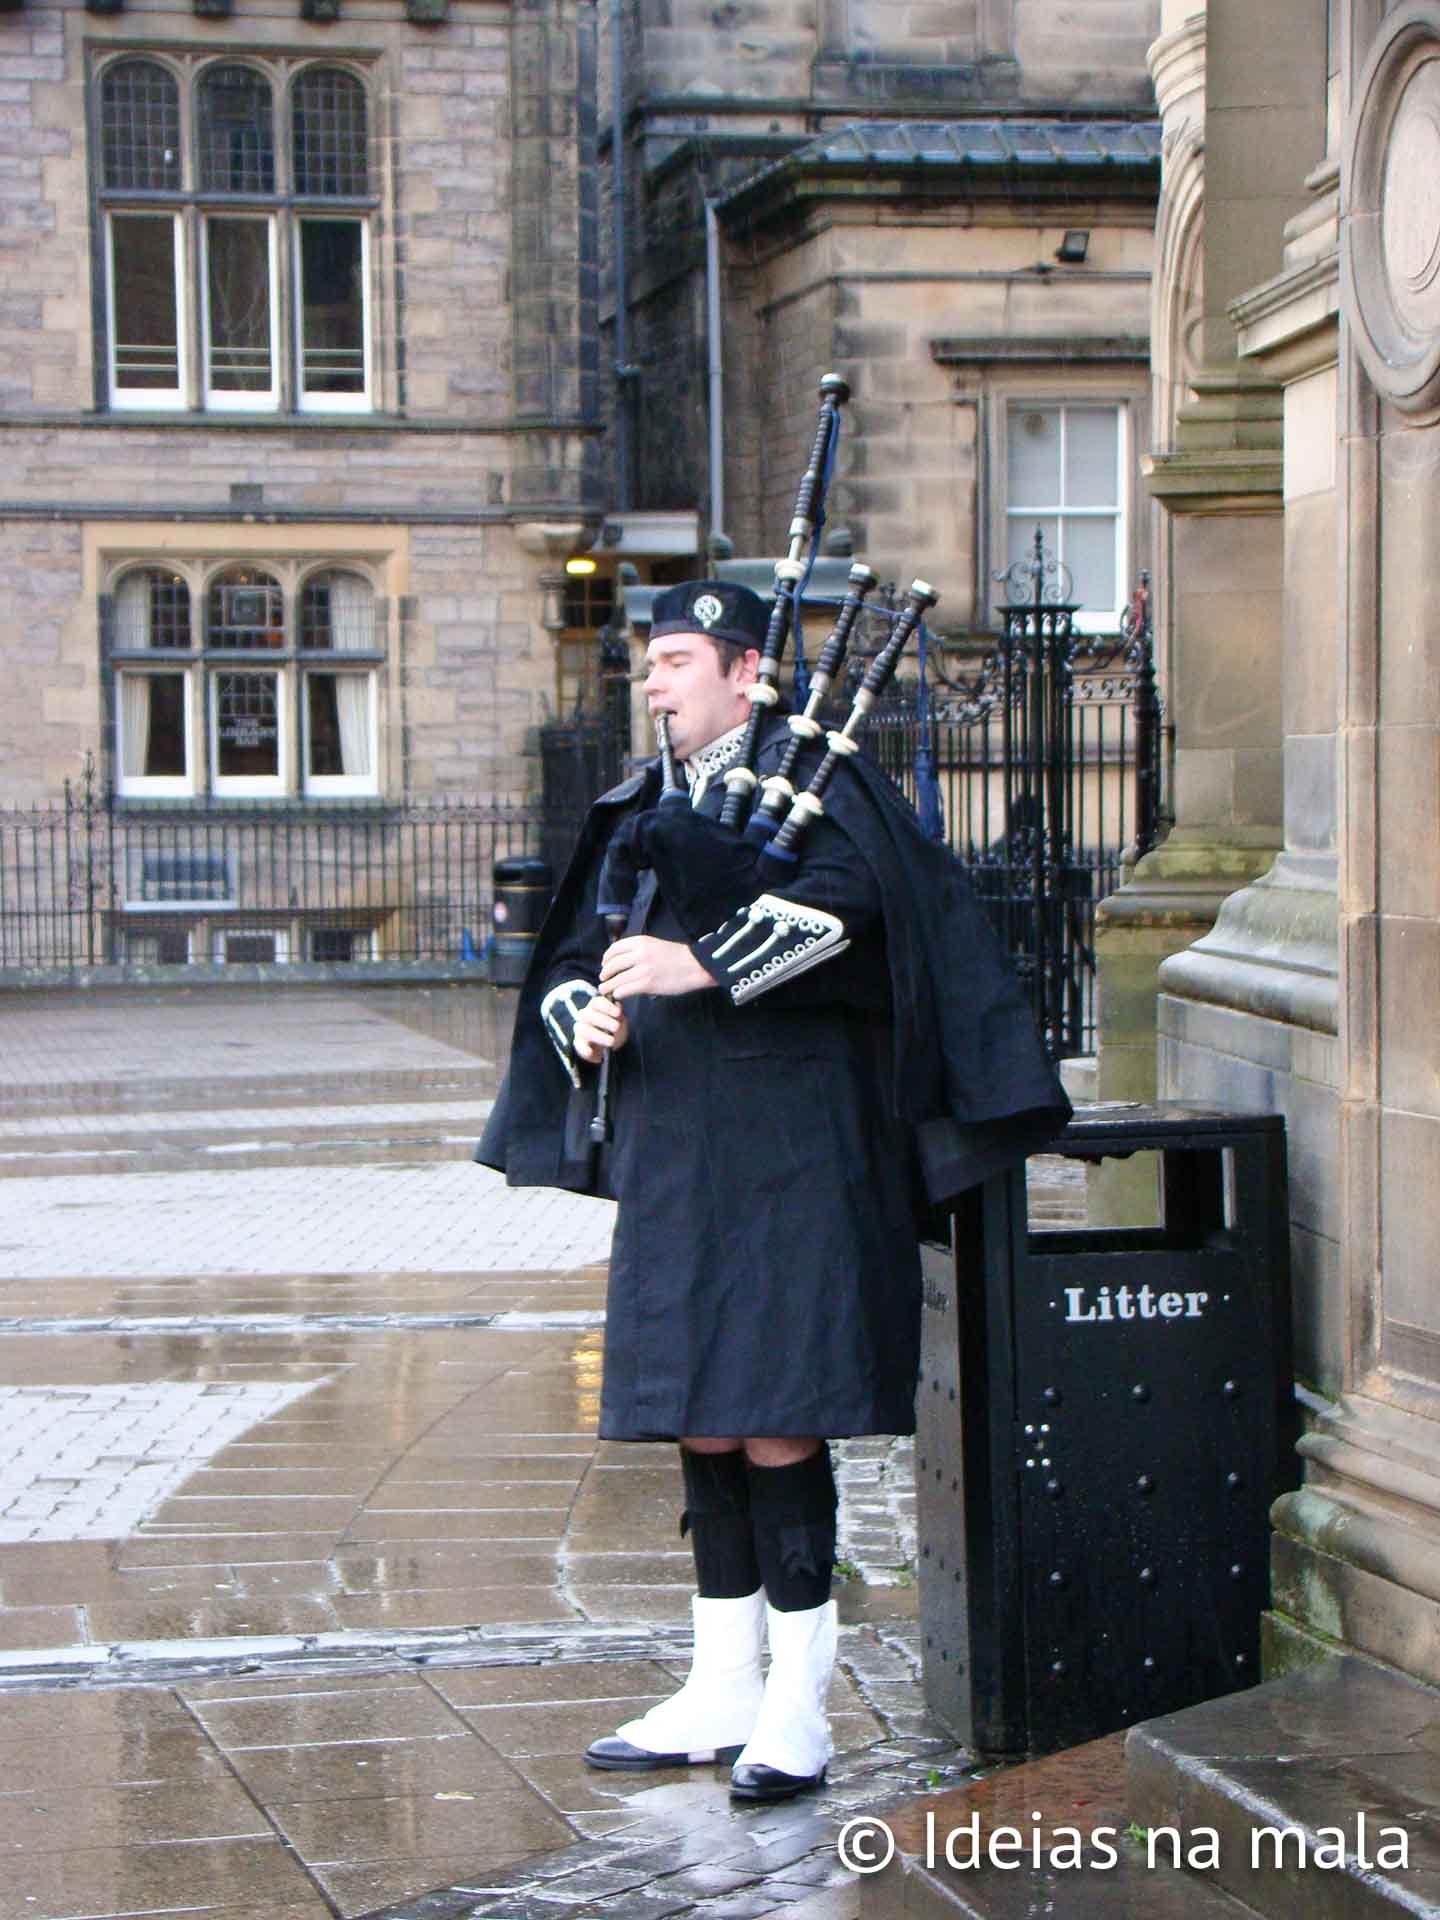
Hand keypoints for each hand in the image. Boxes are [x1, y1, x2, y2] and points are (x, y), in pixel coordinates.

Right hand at [572, 994, 628, 1063]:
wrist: (610, 1044)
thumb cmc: (615, 1027)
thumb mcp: (620, 1020)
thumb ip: (618, 1014)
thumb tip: (617, 1007)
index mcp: (595, 1006)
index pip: (597, 1002)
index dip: (607, 1006)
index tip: (618, 1013)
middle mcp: (584, 1016)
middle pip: (588, 1014)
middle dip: (603, 1020)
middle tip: (616, 1027)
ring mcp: (580, 1029)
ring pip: (582, 1029)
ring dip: (597, 1035)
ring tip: (611, 1041)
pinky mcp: (579, 1044)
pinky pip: (579, 1046)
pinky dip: (584, 1049)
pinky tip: (591, 1052)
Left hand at [600, 935, 716, 999]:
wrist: (695, 966)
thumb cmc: (677, 956)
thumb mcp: (655, 945)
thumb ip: (638, 950)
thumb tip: (621, 959)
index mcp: (640, 942)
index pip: (614, 949)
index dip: (606, 958)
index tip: (604, 964)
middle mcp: (639, 954)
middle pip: (612, 964)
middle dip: (604, 973)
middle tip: (603, 978)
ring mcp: (642, 969)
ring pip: (615, 979)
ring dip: (607, 986)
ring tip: (606, 989)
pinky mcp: (646, 984)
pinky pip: (623, 990)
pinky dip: (618, 993)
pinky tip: (619, 995)